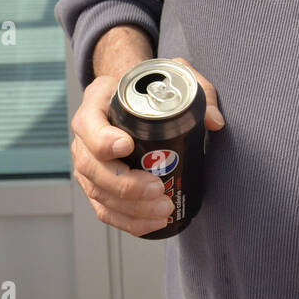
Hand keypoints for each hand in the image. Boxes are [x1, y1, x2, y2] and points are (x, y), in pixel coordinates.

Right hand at [70, 59, 223, 235]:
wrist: (131, 99)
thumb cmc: (148, 90)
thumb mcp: (172, 76)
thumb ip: (198, 90)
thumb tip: (214, 121)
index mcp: (96, 103)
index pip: (90, 125)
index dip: (104, 139)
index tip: (127, 146)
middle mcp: (84, 137)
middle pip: (94, 168)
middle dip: (126, 185)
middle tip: (158, 188)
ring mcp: (88, 164)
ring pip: (100, 194)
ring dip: (131, 209)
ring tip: (163, 209)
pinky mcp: (96, 187)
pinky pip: (106, 211)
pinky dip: (129, 222)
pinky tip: (153, 223)